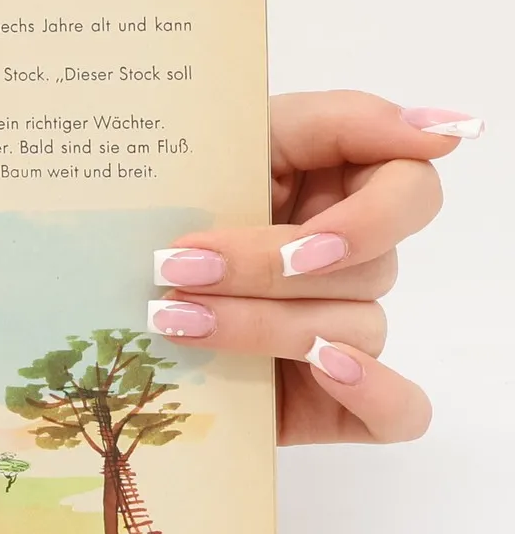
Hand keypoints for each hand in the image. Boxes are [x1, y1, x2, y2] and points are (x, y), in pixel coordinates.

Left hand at [149, 92, 481, 443]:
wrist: (93, 279)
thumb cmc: (160, 199)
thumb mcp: (217, 138)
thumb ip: (324, 122)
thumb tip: (440, 127)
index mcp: (336, 186)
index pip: (410, 189)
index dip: (371, 216)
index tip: (307, 232)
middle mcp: (350, 260)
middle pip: (369, 266)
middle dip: (267, 268)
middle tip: (179, 267)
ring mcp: (345, 330)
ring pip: (353, 329)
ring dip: (262, 324)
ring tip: (175, 318)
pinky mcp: (332, 399)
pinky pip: (398, 412)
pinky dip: (374, 393)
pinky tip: (321, 370)